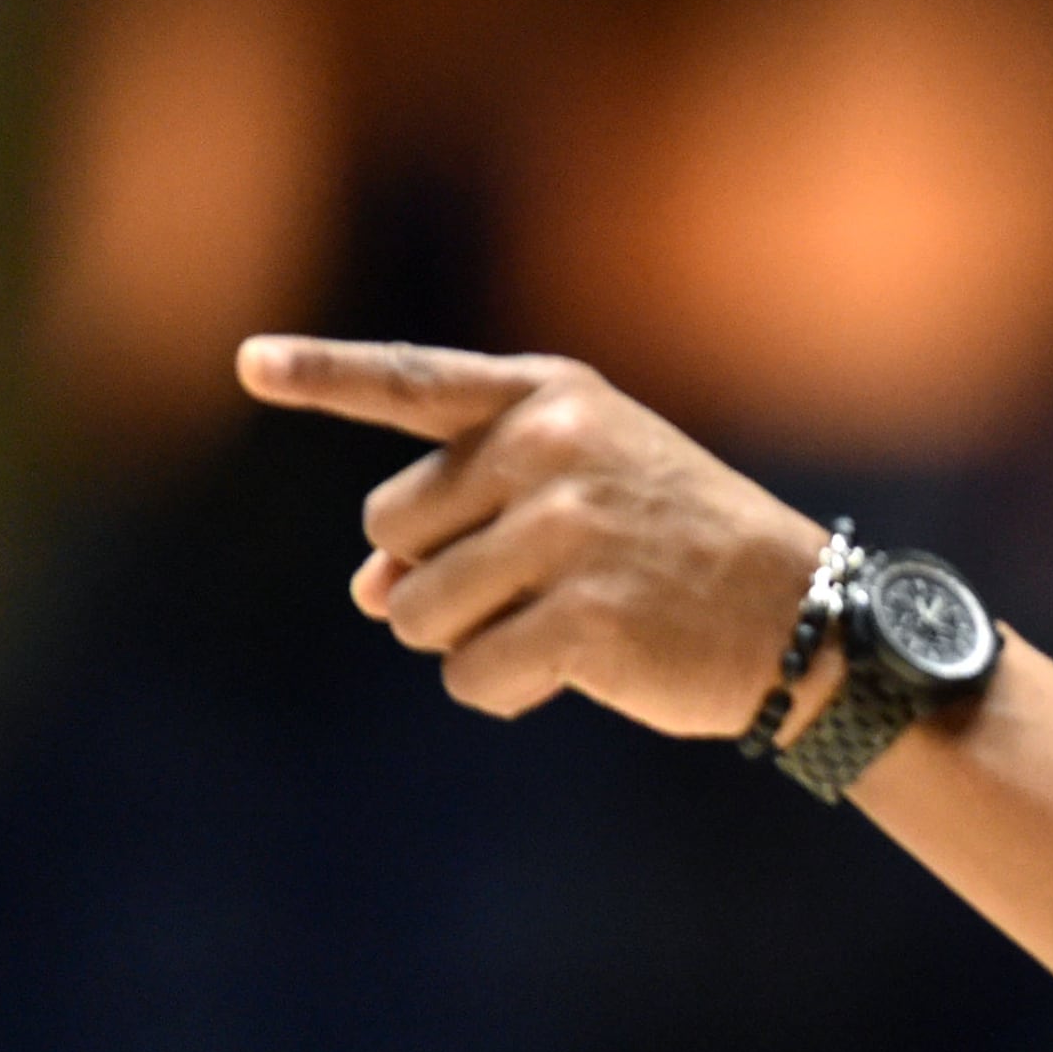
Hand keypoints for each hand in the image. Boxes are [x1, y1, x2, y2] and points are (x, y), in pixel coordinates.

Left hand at [237, 336, 827, 736]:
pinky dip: (506, 688)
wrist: (803, 615)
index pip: (413, 382)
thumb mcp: (581, 495)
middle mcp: (551, 448)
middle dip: (436, 571)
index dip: (324, 375)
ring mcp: (566, 530)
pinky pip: (467, 675)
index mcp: (551, 397)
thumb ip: (467, 517)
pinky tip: (578, 668)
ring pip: (413, 612)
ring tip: (566, 620)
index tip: (249, 363)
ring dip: (469, 636)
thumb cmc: (678, 549)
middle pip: (389, 529)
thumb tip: (367, 590)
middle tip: (538, 579)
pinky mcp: (582, 617)